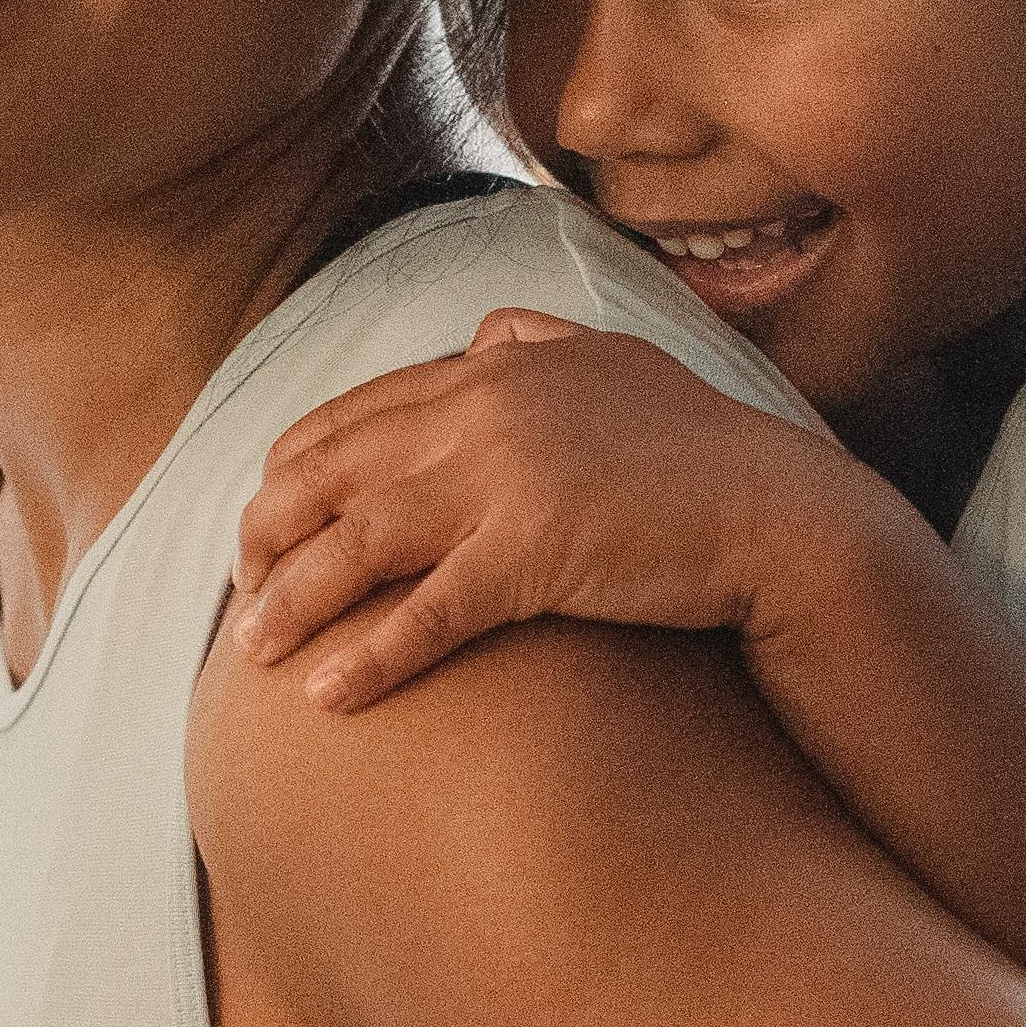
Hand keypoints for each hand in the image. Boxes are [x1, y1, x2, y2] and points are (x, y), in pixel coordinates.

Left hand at [230, 307, 889, 710]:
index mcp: (500, 364)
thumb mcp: (622, 365)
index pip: (358, 412)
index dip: (294, 470)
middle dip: (268, 535)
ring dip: (294, 601)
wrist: (784, 516)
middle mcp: (488, 409)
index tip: (265, 519)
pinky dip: (368, 657)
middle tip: (240, 588)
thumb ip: (545, 340)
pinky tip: (329, 696)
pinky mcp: (535, 552)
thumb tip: (494, 329)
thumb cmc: (707, 455)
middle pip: (334, 473)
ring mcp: (508, 479)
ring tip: (253, 651)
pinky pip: (425, 613)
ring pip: (359, 542)